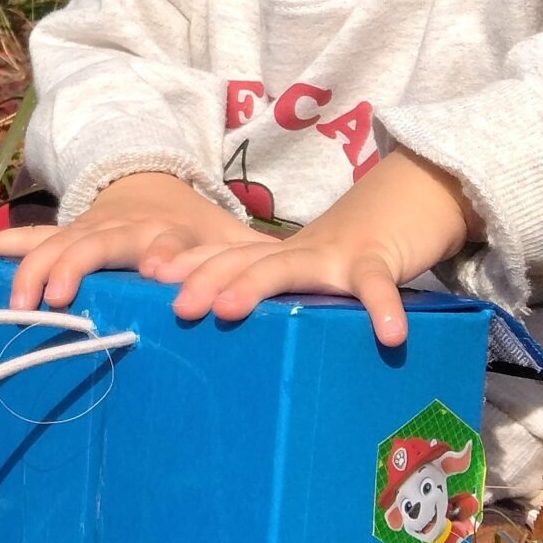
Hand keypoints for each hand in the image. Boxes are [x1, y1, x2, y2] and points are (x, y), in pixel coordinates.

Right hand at [0, 171, 261, 310]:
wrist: (156, 187)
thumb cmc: (200, 233)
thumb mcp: (234, 245)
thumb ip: (255, 267)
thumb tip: (286, 295)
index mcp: (171, 231)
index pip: (170, 240)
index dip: (166, 253)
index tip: (158, 273)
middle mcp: (126, 228)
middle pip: (99, 242)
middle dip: (77, 265)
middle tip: (62, 295)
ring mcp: (91, 229)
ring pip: (59, 244)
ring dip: (36, 270)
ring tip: (19, 304)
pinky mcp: (68, 237)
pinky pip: (34, 239)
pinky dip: (10, 246)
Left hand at [151, 152, 474, 343]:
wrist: (397, 206)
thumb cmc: (334, 256)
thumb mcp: (292, 272)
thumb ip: (260, 292)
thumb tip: (211, 334)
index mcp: (266, 258)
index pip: (216, 257)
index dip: (182, 264)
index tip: (144, 276)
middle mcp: (290, 252)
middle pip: (239, 261)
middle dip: (204, 278)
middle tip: (176, 304)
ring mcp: (331, 255)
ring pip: (288, 267)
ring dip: (256, 285)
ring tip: (229, 310)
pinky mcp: (374, 262)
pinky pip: (377, 286)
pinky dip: (383, 308)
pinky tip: (388, 336)